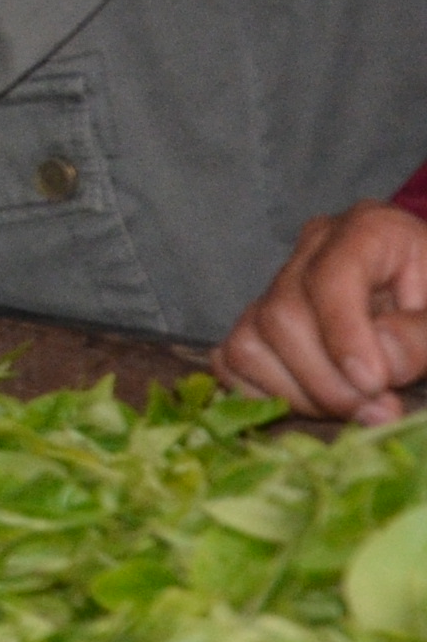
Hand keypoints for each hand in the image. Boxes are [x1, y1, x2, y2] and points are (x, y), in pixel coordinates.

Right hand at [216, 201, 426, 423]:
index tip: (373, 383)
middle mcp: (313, 249)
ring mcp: (277, 285)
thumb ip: (422, 336)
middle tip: (379, 411)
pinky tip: (321, 403)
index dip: (344, 334)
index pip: (329, 278)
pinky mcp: (260, 323)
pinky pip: (233, 363)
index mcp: (370, 230)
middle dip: (327, 379)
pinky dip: (269, 394)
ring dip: (302, 394)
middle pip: (282, 315)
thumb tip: (377, 362)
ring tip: (358, 409)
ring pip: (250, 343)